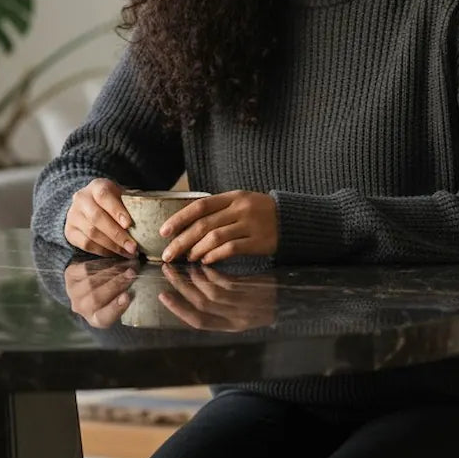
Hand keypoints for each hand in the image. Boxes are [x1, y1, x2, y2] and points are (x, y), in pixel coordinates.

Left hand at [64, 258, 138, 327]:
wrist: (87, 280)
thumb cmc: (110, 293)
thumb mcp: (118, 300)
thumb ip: (126, 297)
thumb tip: (144, 284)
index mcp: (96, 319)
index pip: (104, 318)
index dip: (115, 308)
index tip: (127, 296)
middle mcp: (81, 308)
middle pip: (96, 298)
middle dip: (116, 284)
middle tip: (133, 274)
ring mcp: (73, 292)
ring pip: (92, 282)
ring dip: (112, 271)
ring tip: (128, 264)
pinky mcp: (70, 275)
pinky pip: (87, 268)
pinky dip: (104, 263)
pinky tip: (116, 259)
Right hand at [65, 178, 138, 257]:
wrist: (86, 204)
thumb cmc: (111, 201)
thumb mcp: (121, 195)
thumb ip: (134, 203)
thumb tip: (154, 216)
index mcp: (96, 186)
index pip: (104, 196)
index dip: (116, 210)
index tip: (129, 224)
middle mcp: (81, 199)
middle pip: (97, 218)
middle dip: (117, 235)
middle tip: (133, 247)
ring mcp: (73, 215)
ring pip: (92, 233)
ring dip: (112, 246)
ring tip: (128, 253)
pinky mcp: (69, 231)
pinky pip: (86, 244)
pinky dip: (103, 251)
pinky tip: (115, 253)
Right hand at [158, 264, 277, 331]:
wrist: (297, 297)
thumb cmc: (266, 301)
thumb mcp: (242, 307)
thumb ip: (221, 301)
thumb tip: (195, 284)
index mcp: (231, 326)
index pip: (199, 322)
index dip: (179, 309)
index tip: (162, 295)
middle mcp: (237, 319)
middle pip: (202, 305)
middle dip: (181, 288)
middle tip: (167, 270)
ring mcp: (247, 304)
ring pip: (212, 293)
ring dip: (194, 278)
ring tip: (183, 263)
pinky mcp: (254, 289)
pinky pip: (227, 282)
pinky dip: (212, 272)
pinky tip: (204, 261)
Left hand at [159, 190, 278, 263]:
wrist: (295, 220)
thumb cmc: (261, 214)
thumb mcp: (241, 203)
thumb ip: (217, 212)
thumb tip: (185, 228)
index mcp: (233, 197)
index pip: (200, 206)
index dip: (179, 219)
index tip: (164, 232)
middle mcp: (240, 208)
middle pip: (203, 225)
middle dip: (181, 241)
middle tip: (168, 254)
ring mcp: (250, 224)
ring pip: (214, 237)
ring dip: (196, 250)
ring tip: (188, 258)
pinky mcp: (259, 241)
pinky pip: (231, 248)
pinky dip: (214, 255)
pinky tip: (206, 261)